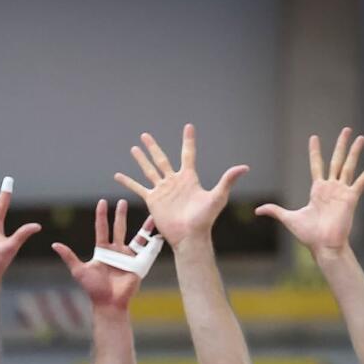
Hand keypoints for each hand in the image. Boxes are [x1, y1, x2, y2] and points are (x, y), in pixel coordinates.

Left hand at [52, 199, 148, 309]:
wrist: (109, 302)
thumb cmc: (93, 288)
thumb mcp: (79, 270)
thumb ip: (69, 256)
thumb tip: (55, 244)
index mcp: (102, 250)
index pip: (102, 229)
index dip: (101, 216)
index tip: (102, 202)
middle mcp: (115, 251)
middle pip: (119, 228)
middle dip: (120, 215)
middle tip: (121, 201)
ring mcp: (128, 256)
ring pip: (136, 236)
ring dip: (142, 225)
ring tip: (148, 212)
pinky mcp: (138, 263)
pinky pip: (146, 249)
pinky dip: (153, 240)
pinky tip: (160, 231)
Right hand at [115, 123, 248, 249]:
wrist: (189, 236)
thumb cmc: (205, 219)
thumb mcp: (217, 197)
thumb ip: (227, 180)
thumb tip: (245, 167)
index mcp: (189, 178)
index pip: (188, 154)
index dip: (188, 140)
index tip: (188, 127)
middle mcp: (174, 181)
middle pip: (161, 159)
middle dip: (153, 147)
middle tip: (145, 135)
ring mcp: (162, 190)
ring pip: (149, 170)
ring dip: (141, 159)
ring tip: (134, 148)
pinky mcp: (153, 200)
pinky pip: (138, 188)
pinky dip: (128, 182)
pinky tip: (118, 175)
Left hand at [255, 127, 363, 255]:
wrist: (323, 246)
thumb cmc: (308, 235)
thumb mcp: (289, 219)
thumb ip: (275, 211)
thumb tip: (258, 210)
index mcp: (317, 190)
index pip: (316, 165)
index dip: (315, 151)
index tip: (314, 137)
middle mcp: (331, 188)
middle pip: (336, 160)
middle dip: (341, 145)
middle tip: (346, 129)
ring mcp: (342, 192)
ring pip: (349, 166)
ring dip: (355, 151)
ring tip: (361, 137)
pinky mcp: (351, 198)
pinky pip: (362, 181)